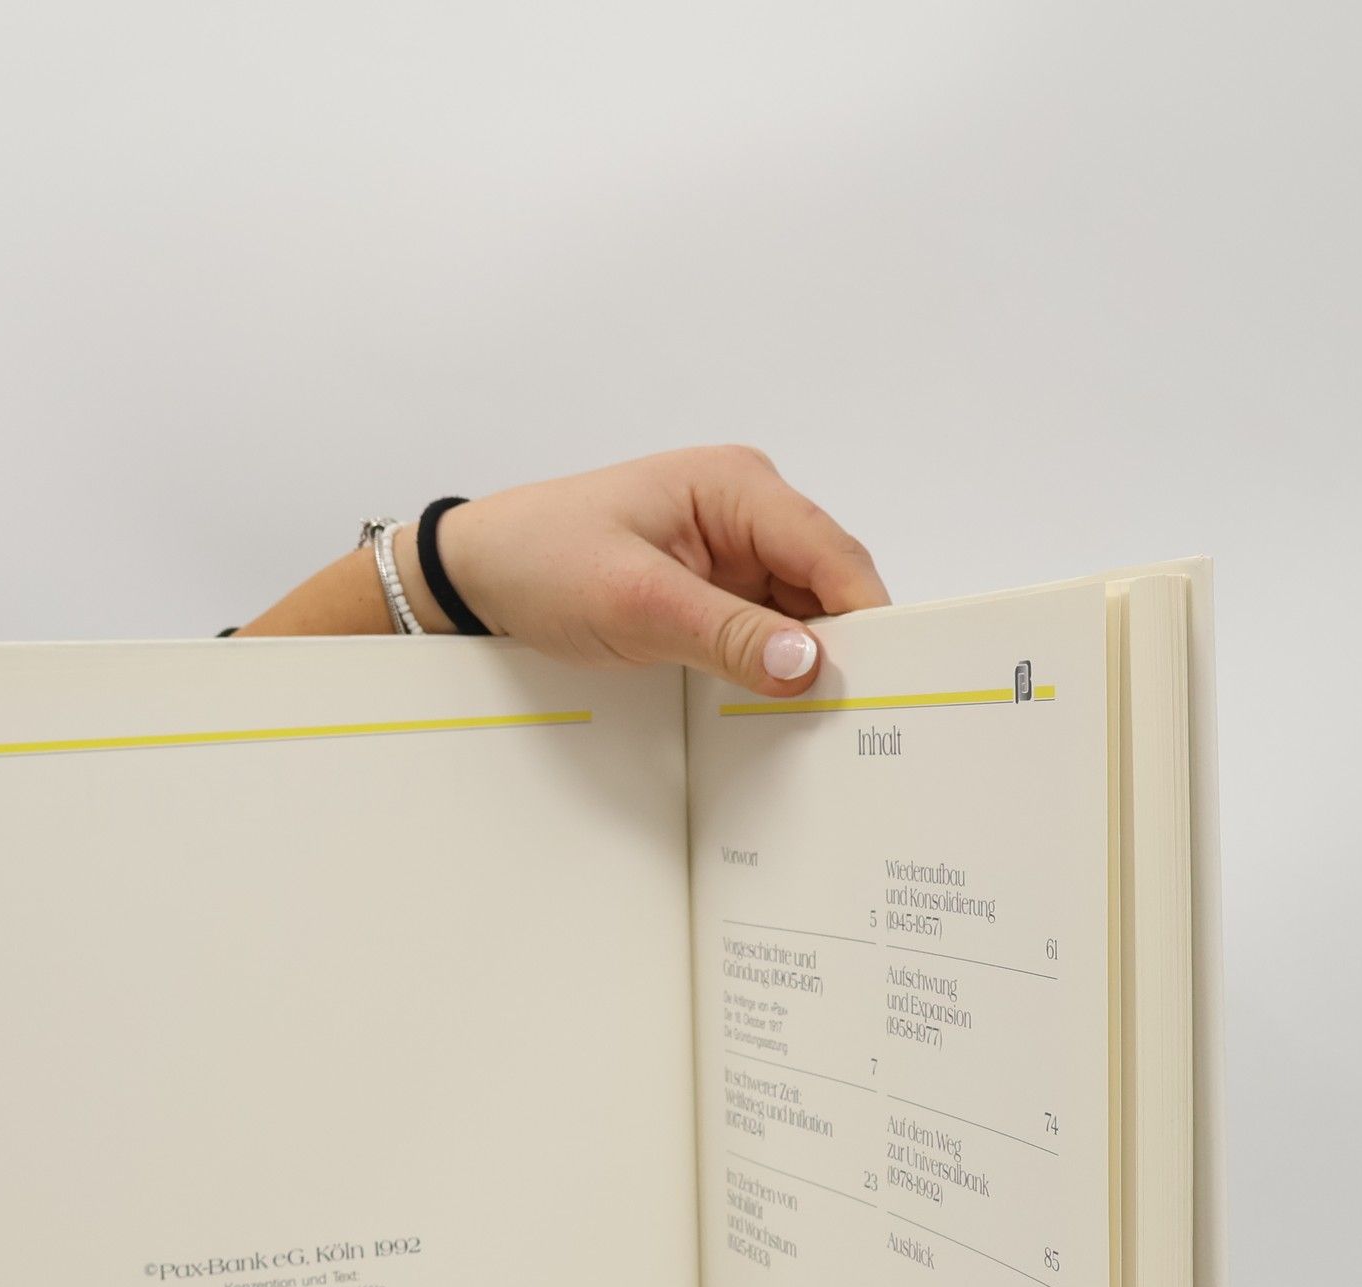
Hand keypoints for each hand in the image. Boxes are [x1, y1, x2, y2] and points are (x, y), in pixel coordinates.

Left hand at [402, 445, 888, 695]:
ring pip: (800, 611)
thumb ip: (725, 634)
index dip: (865, 617)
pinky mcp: (710, 588)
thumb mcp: (635, 603)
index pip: (831, 553)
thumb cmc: (542, 560)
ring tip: (820, 722)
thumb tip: (808, 665)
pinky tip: (775, 706)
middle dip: (842, 645)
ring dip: (806, 661)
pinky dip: (771, 664)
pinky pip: (763, 627)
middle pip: (827, 583)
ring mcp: (730, 551)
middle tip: (858, 717)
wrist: (476, 573)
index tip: (885, 683)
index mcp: (737, 487)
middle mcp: (746, 510)